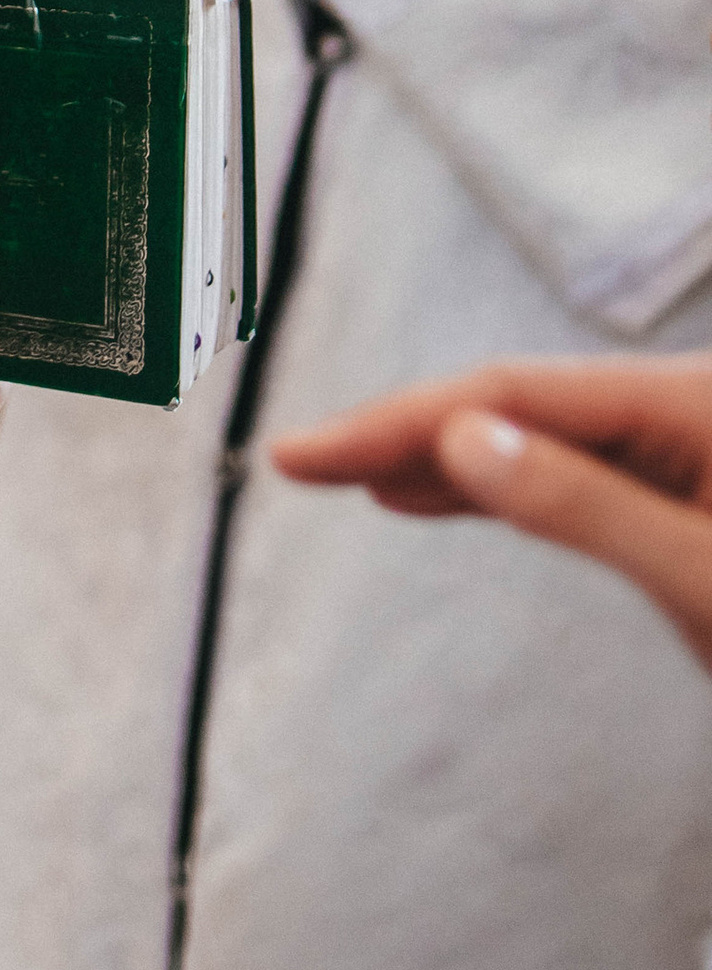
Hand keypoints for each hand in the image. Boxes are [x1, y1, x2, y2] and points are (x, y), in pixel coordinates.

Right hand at [274, 353, 711, 670]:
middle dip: (404, 429)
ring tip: (341, 471)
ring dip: (435, 455)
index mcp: (685, 398)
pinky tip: (422, 488)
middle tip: (298, 460)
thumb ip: (587, 505)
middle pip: (511, 405)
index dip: (401, 418)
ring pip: (528, 437)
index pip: (511, 393)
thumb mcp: (700, 576)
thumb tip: (462, 437)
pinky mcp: (671, 488)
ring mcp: (675, 443)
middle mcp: (673, 403)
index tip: (304, 452)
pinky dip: (488, 486)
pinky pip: (561, 472)